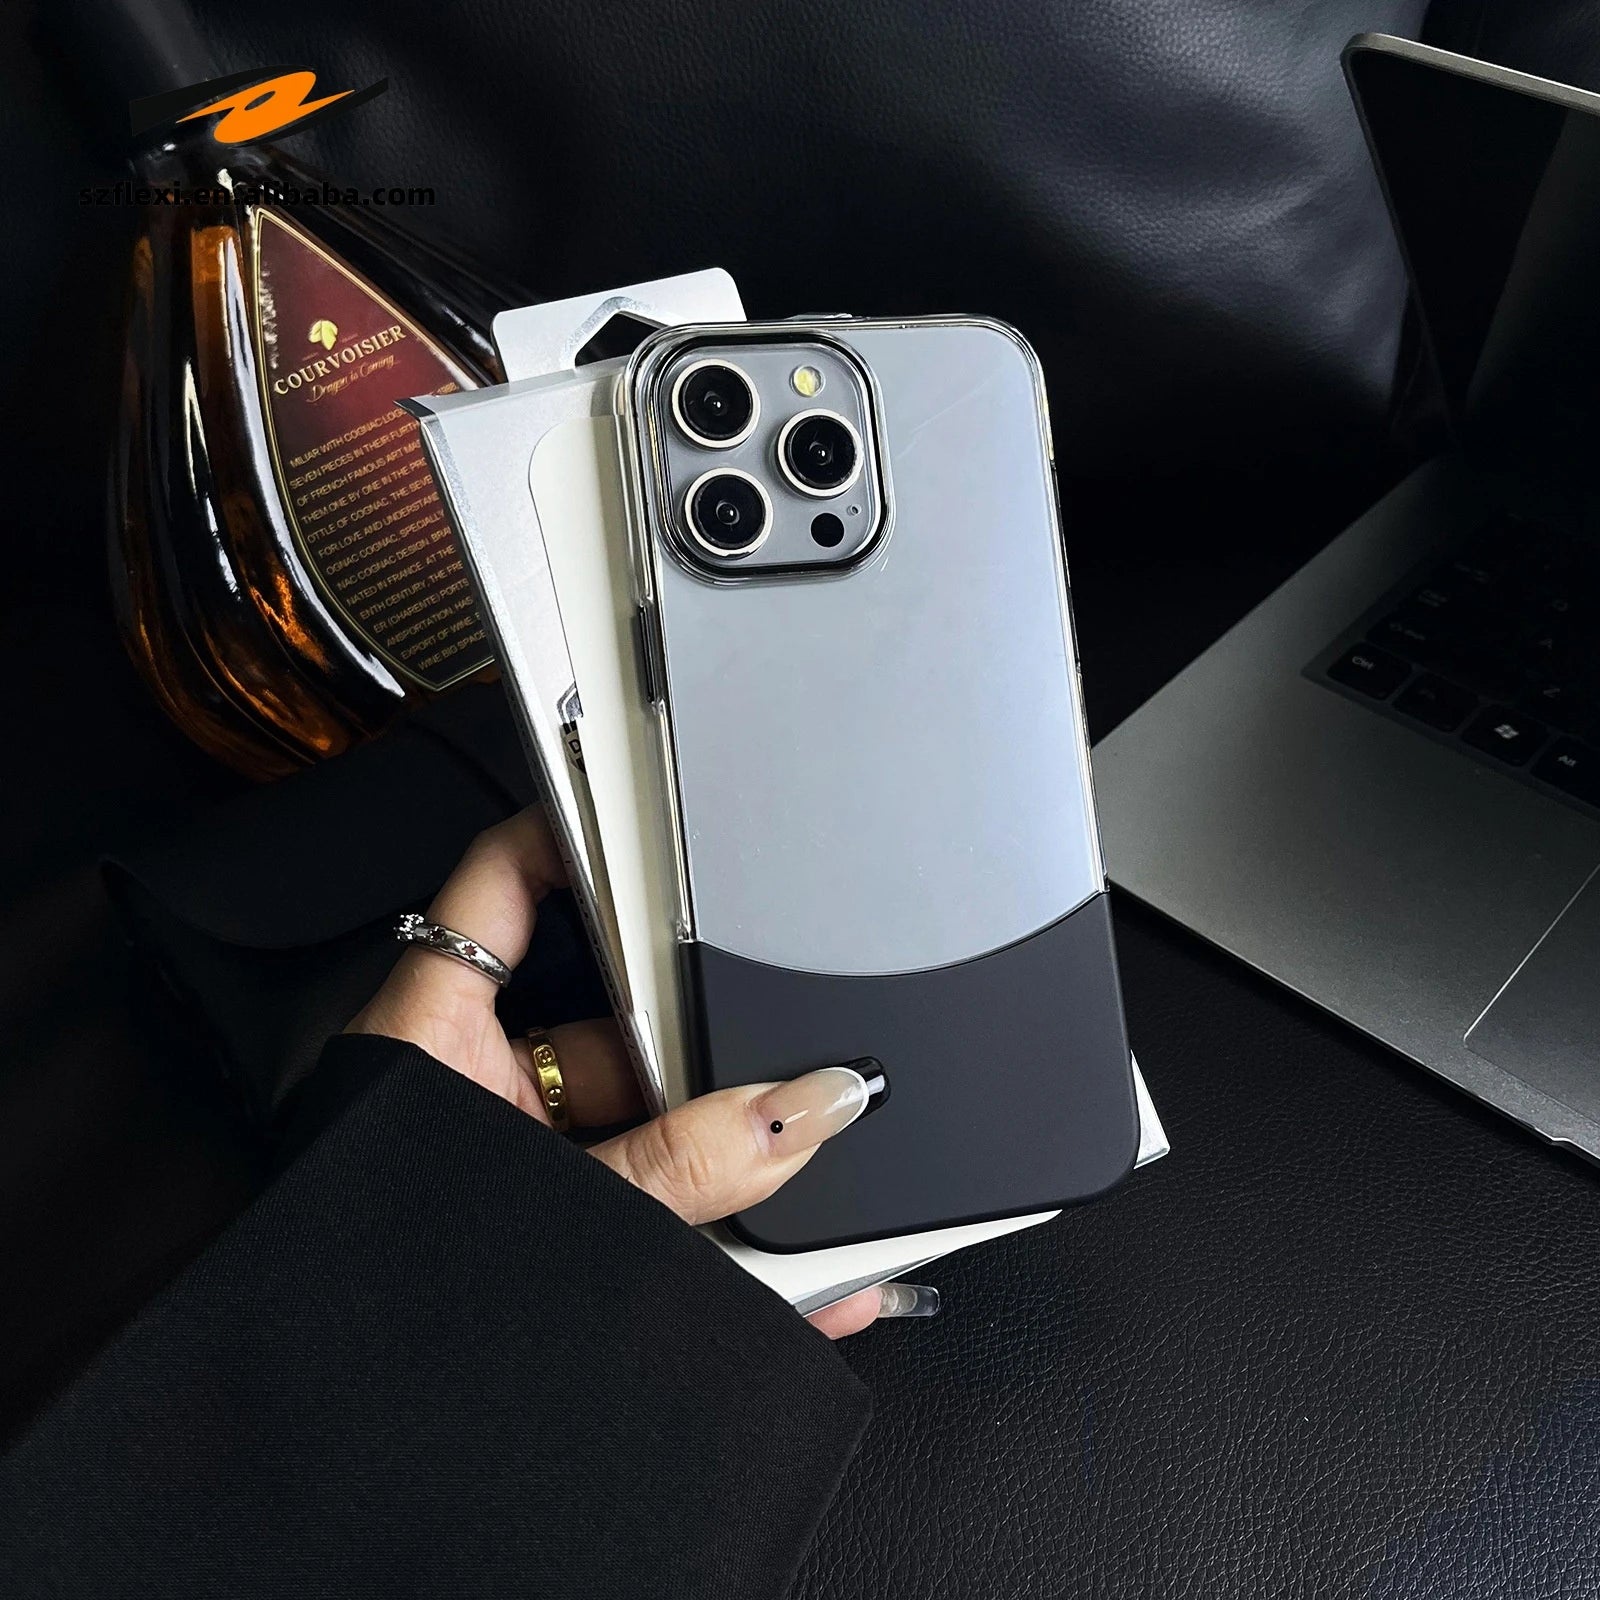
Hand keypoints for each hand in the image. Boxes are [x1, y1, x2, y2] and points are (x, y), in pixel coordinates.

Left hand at [347, 808, 934, 1337]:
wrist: (348, 1456)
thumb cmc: (388, 1315)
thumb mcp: (561, 1216)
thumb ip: (685, 1169)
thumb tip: (807, 1110)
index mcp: (434, 1040)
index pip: (499, 881)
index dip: (574, 829)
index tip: (655, 808)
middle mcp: (474, 1084)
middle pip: (610, 1013)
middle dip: (700, 1044)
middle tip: (774, 1049)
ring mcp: (515, 1158)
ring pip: (643, 1115)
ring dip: (726, 1152)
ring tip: (804, 1159)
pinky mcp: (553, 1225)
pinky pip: (654, 1199)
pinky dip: (727, 1232)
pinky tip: (807, 1265)